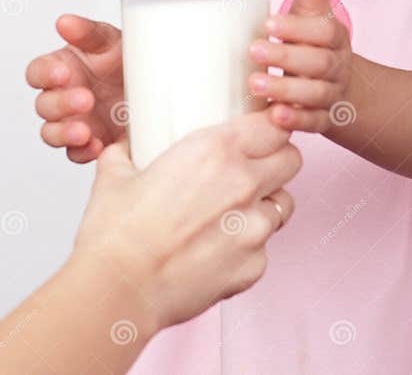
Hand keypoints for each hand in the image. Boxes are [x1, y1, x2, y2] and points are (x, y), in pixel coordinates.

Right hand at [25, 14, 124, 162]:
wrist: (158, 86)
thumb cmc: (127, 60)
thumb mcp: (112, 41)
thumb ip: (88, 32)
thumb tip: (65, 22)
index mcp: (63, 67)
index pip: (38, 72)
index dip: (46, 74)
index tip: (63, 73)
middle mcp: (64, 96)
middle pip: (44, 105)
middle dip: (62, 104)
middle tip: (85, 99)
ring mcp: (75, 120)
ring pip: (53, 132)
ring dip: (65, 132)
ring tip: (85, 131)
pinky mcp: (90, 141)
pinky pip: (76, 152)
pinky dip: (83, 151)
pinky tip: (96, 146)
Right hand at [71, 108, 300, 332]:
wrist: (117, 290)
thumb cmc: (116, 234)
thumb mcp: (115, 174)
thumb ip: (126, 152)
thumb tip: (124, 145)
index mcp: (216, 150)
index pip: (274, 125)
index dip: (271, 127)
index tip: (263, 131)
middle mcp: (244, 183)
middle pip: (291, 159)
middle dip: (278, 161)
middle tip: (256, 168)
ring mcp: (254, 227)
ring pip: (283, 204)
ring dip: (266, 204)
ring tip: (236, 212)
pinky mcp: (254, 266)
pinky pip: (264, 248)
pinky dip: (248, 247)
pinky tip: (218, 250)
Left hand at [247, 0, 352, 132]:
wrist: (342, 88)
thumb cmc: (316, 45)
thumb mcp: (315, 16)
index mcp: (334, 37)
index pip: (322, 31)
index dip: (297, 28)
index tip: (268, 23)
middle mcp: (336, 66)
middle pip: (318, 63)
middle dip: (285, 58)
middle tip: (253, 52)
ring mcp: (331, 94)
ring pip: (315, 95)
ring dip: (285, 90)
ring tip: (255, 85)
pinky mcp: (324, 119)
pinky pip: (315, 123)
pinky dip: (297, 121)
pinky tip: (275, 116)